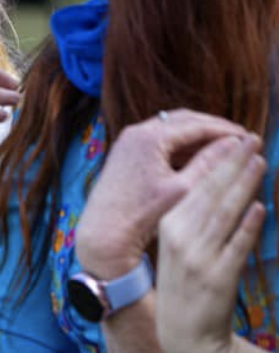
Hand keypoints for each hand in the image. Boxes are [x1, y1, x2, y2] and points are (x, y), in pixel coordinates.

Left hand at [77, 110, 257, 279]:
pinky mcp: (125, 153)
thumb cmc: (142, 214)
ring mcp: (128, 142)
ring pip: (170, 129)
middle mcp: (135, 133)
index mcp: (149, 137)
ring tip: (223, 146)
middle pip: (183, 121)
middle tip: (238, 137)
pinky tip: (198, 156)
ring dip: (196, 136)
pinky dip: (179, 145)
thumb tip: (236, 144)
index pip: (196, 125)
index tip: (248, 136)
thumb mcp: (184, 189)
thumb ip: (211, 163)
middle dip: (212, 128)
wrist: (104, 232)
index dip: (225, 130)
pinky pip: (158, 141)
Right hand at [157, 135, 266, 352]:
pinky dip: (248, 227)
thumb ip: (195, 220)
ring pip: (225, 214)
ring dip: (244, 186)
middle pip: (211, 194)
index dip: (217, 162)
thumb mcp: (179, 249)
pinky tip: (259, 208)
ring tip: (259, 161)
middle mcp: (180, 240)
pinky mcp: (217, 278)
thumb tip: (221, 187)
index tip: (234, 140)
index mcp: (167, 229)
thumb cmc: (185, 288)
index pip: (195, 188)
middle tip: (252, 139)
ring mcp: (198, 259)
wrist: (185, 336)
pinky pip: (236, 247)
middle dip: (233, 164)